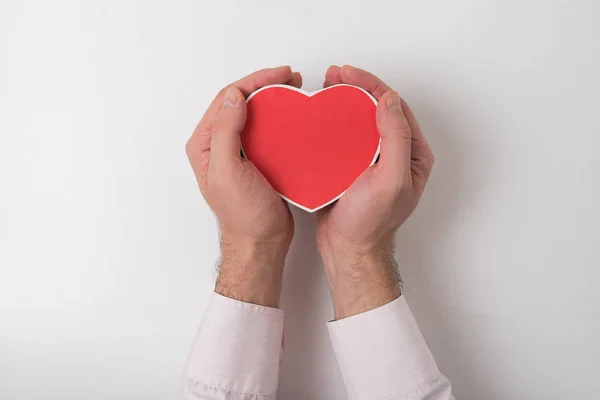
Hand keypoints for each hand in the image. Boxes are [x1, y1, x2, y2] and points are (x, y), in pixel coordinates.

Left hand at [186, 66, 302, 306]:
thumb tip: (234, 96)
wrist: (261, 242)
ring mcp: (238, 151)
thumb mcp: (227, 172)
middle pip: (240, 101)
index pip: (227, 99)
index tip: (279, 74)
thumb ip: (225, 132)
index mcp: (205, 144)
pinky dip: (280, 117)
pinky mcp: (256, 159)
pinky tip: (295, 114)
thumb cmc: (244, 215)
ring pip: (255, 113)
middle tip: (292, 78)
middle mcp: (218, 144)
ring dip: (274, 98)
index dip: (253, 81)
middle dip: (265, 84)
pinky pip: (267, 129)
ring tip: (296, 89)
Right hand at [317, 65, 434, 318]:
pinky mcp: (353, 166)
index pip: (394, 106)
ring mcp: (373, 159)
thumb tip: (389, 100)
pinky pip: (345, 135)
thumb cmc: (370, 223)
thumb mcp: (390, 181)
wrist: (348, 249)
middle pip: (377, 108)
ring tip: (325, 86)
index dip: (372, 84)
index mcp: (412, 153)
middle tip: (334, 74)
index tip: (349, 74)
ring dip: (343, 100)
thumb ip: (395, 139)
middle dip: (356, 86)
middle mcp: (395, 153)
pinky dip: (333, 120)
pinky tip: (320, 114)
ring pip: (360, 119)